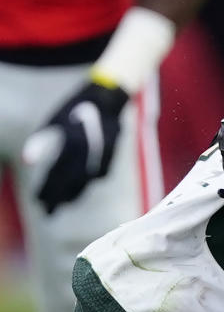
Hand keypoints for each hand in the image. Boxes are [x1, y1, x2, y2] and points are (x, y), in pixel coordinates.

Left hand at [22, 80, 128, 213]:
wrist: (108, 100)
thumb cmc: (75, 108)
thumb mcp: (54, 121)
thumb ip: (40, 141)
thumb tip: (25, 160)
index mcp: (71, 146)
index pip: (55, 176)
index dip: (46, 190)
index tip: (37, 200)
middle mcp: (88, 155)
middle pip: (70, 185)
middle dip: (58, 199)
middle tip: (47, 211)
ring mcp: (102, 158)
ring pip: (85, 184)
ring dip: (72, 195)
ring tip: (62, 204)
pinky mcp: (111, 158)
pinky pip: (96, 177)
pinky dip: (86, 184)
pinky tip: (79, 188)